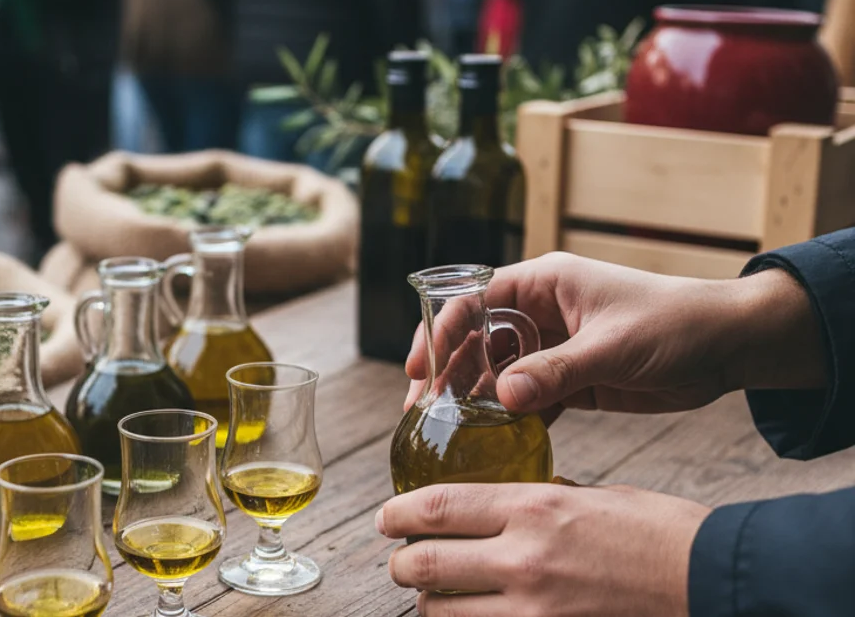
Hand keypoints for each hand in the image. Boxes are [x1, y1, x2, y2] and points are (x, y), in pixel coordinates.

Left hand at [378, 482, 709, 616]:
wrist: (714, 580)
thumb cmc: (660, 532)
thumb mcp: (593, 495)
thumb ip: (540, 500)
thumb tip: (499, 508)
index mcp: (534, 507)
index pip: (437, 506)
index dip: (397, 513)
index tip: (384, 518)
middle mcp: (525, 558)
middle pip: (425, 564)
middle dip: (402, 564)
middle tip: (402, 561)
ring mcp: (535, 609)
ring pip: (443, 612)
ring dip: (429, 604)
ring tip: (434, 595)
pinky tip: (470, 616)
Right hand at [404, 253, 823, 415]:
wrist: (730, 346)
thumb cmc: (677, 324)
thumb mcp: (613, 347)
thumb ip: (556, 372)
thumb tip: (502, 398)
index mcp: (544, 284)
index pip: (474, 300)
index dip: (441, 331)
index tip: (422, 368)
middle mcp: (541, 312)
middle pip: (477, 339)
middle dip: (448, 372)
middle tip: (422, 410)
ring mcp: (554, 347)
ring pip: (497, 372)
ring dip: (474, 399)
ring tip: (447, 432)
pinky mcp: (571, 379)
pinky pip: (527, 398)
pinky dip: (509, 418)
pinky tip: (491, 442)